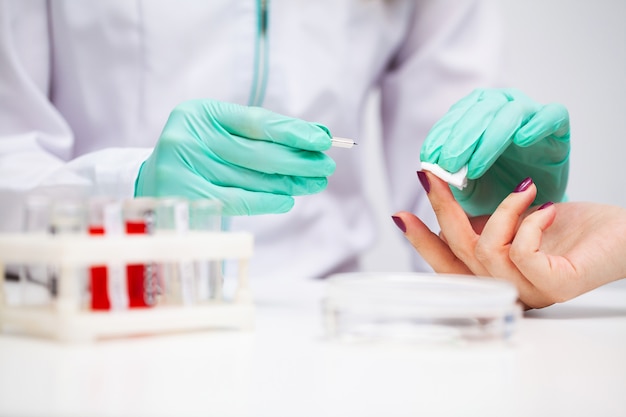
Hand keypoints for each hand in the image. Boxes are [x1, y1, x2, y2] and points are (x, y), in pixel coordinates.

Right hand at [135, 100, 335, 214]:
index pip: (256, 121)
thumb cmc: (198, 152)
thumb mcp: (221, 131)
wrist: (152, 180)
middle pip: (257, 152)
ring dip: (288, 183)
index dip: (293, 131)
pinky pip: (236, 201)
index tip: (323, 140)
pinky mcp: (186, 197)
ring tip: (314, 183)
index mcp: (199, 112)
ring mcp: (184, 168)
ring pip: (250, 178)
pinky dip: (266, 200)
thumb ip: (262, 132)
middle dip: (298, 160)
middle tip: (326, 166)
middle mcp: (188, 137)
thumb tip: (316, 135)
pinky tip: (288, 200)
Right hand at [392, 171, 625, 308]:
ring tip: (523, 188)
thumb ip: (485, 224)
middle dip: (440, 211)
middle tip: (430, 176)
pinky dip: (528, 223)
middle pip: (456, 257)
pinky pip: (521, 254)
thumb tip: (447, 204)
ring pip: (485, 253)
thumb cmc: (577, 230)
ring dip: (501, 211)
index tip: (400, 215)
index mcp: (496, 278)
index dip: (420, 242)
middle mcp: (509, 290)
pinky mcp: (557, 285)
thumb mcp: (518, 222)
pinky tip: (544, 209)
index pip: (447, 266)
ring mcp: (533, 292)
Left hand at [420, 88, 569, 215]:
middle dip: (461, 139)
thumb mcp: (462, 188)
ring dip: (489, 139)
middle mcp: (501, 105)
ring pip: (510, 113)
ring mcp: (530, 113)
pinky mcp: (558, 126)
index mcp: (475, 112)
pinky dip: (536, 125)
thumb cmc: (492, 190)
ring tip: (474, 167)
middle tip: (448, 164)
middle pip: (481, 110)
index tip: (429, 158)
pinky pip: (551, 115)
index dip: (441, 136)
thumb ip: (445, 178)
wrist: (528, 210)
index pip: (456, 116)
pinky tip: (521, 139)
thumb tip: (424, 170)